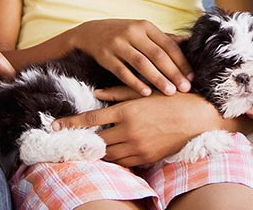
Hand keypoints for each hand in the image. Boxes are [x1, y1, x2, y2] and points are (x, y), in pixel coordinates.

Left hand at [53, 92, 221, 166]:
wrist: (198, 118)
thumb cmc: (172, 99)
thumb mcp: (145, 91)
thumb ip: (119, 91)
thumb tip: (96, 93)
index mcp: (126, 111)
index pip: (90, 120)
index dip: (70, 123)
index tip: (54, 125)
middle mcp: (129, 131)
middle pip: (95, 140)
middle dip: (82, 141)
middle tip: (70, 139)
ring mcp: (137, 146)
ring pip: (108, 154)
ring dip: (98, 151)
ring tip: (89, 147)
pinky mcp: (146, 157)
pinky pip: (123, 162)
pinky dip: (115, 158)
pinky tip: (112, 153)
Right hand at [72, 19, 192, 95]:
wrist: (90, 32)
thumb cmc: (123, 34)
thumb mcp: (142, 31)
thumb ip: (163, 38)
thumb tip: (187, 41)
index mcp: (145, 26)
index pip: (168, 45)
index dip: (181, 61)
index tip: (192, 77)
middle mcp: (132, 32)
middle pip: (157, 54)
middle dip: (173, 72)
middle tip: (185, 88)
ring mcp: (118, 44)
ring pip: (141, 63)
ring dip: (157, 79)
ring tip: (169, 92)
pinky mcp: (105, 56)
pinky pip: (122, 72)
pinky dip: (135, 82)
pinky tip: (146, 93)